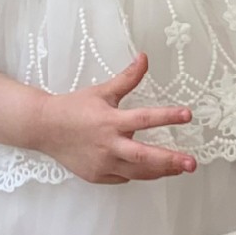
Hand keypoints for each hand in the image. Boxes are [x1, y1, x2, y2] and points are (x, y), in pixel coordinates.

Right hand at [35, 52, 198, 184]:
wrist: (44, 128)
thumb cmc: (74, 108)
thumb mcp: (102, 91)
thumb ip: (127, 78)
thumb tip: (144, 58)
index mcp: (110, 121)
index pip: (144, 118)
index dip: (167, 117)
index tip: (187, 115)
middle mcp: (108, 145)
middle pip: (144, 156)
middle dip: (170, 160)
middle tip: (191, 163)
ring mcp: (102, 164)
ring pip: (138, 172)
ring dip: (160, 170)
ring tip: (179, 169)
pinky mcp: (97, 176)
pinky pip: (124, 177)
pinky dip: (137, 172)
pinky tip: (147, 168)